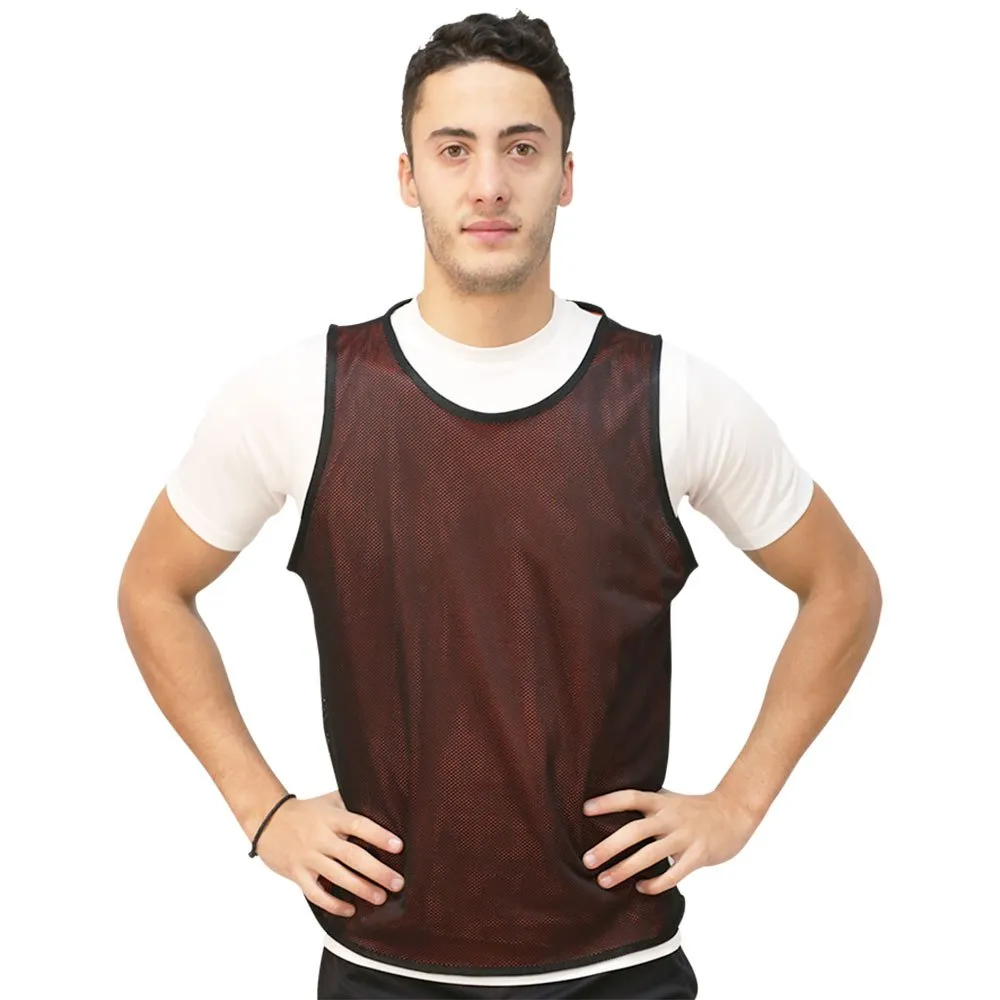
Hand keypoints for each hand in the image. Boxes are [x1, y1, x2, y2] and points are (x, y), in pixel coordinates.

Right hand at [253, 789, 405, 917]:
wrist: (267, 820)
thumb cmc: (306, 811)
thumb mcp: (329, 801)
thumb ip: (352, 804)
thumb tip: (383, 804)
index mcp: (331, 817)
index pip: (358, 825)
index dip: (379, 836)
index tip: (398, 846)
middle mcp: (320, 838)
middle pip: (352, 855)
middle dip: (377, 871)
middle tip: (397, 882)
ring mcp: (308, 857)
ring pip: (337, 876)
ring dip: (361, 889)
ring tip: (380, 897)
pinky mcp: (297, 874)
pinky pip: (316, 894)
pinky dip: (333, 904)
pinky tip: (350, 910)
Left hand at [581, 787, 759, 893]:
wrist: (733, 813)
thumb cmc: (692, 810)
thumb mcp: (668, 801)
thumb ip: (645, 806)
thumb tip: (609, 812)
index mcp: (661, 801)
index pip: (631, 796)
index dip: (608, 802)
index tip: (585, 810)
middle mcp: (670, 817)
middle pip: (635, 830)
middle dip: (609, 846)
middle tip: (587, 860)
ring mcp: (685, 836)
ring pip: (651, 854)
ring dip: (626, 869)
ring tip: (604, 881)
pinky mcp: (699, 854)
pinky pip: (675, 873)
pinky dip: (656, 883)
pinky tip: (641, 889)